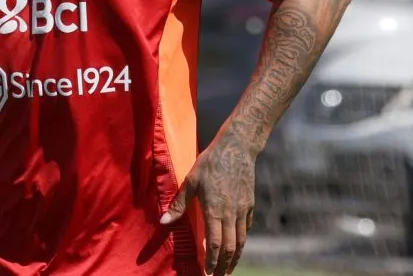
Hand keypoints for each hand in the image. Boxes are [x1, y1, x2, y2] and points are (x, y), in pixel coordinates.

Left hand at [159, 132, 257, 274]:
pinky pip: (246, 229)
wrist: (237, 148)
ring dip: (234, 258)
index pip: (214, 243)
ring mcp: (242, 210)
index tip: (208, 273)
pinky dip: (241, 242)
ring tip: (228, 269)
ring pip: (240, 241)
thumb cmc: (211, 162)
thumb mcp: (191, 180)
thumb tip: (164, 221)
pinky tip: (236, 246)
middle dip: (223, 266)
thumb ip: (179, 203)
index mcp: (215, 209)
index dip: (211, 261)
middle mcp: (231, 213)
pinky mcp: (249, 205)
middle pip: (229, 247)